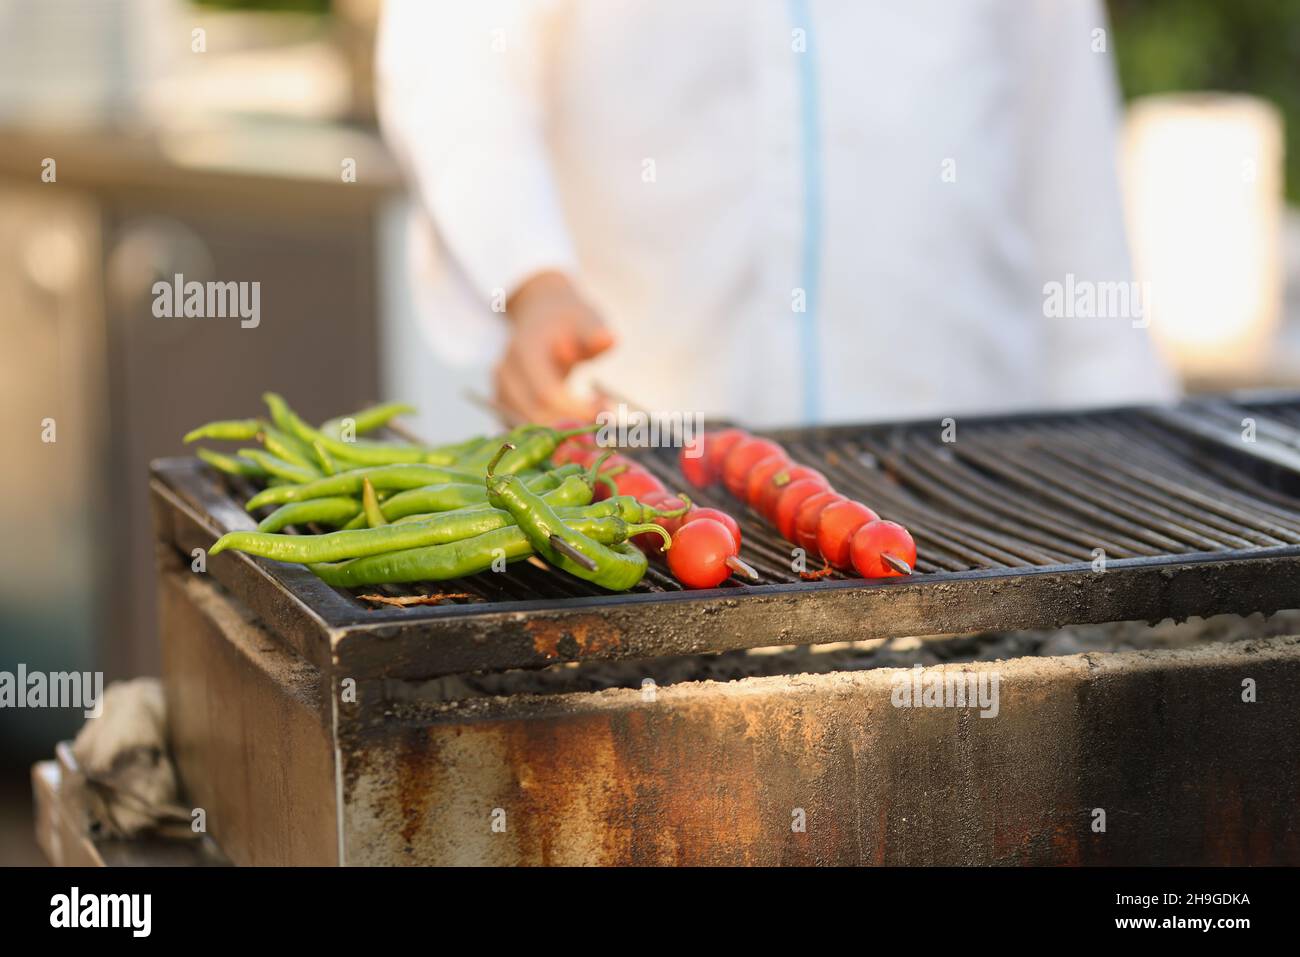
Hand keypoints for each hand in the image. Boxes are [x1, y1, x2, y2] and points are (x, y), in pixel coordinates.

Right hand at [495, 271, 614, 423]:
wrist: (540, 314)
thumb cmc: (568, 318)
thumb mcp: (586, 319)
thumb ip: (594, 333)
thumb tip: (608, 339)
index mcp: (524, 351)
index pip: (546, 394)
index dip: (576, 409)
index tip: (606, 410)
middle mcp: (506, 372)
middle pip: (536, 415)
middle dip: (572, 426)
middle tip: (605, 421)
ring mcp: (500, 389)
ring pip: (529, 427)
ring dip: (563, 432)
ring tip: (594, 418)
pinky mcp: (504, 403)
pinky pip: (525, 429)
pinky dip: (550, 433)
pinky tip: (574, 423)